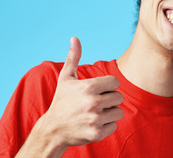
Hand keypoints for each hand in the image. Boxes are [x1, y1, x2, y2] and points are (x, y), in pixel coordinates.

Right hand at [16, 37, 122, 157]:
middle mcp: (93, 102)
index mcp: (88, 87)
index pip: (115, 82)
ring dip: (109, 112)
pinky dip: (106, 125)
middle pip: (119, 97)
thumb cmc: (62, 100)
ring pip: (118, 111)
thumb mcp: (66, 78)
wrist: (53, 129)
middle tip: (96, 102)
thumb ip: (73, 57)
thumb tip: (74, 38)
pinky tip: (93, 123)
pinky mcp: (97, 133)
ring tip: (95, 113)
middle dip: (109, 99)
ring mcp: (95, 119)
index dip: (108, 86)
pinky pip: (114, 125)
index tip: (98, 90)